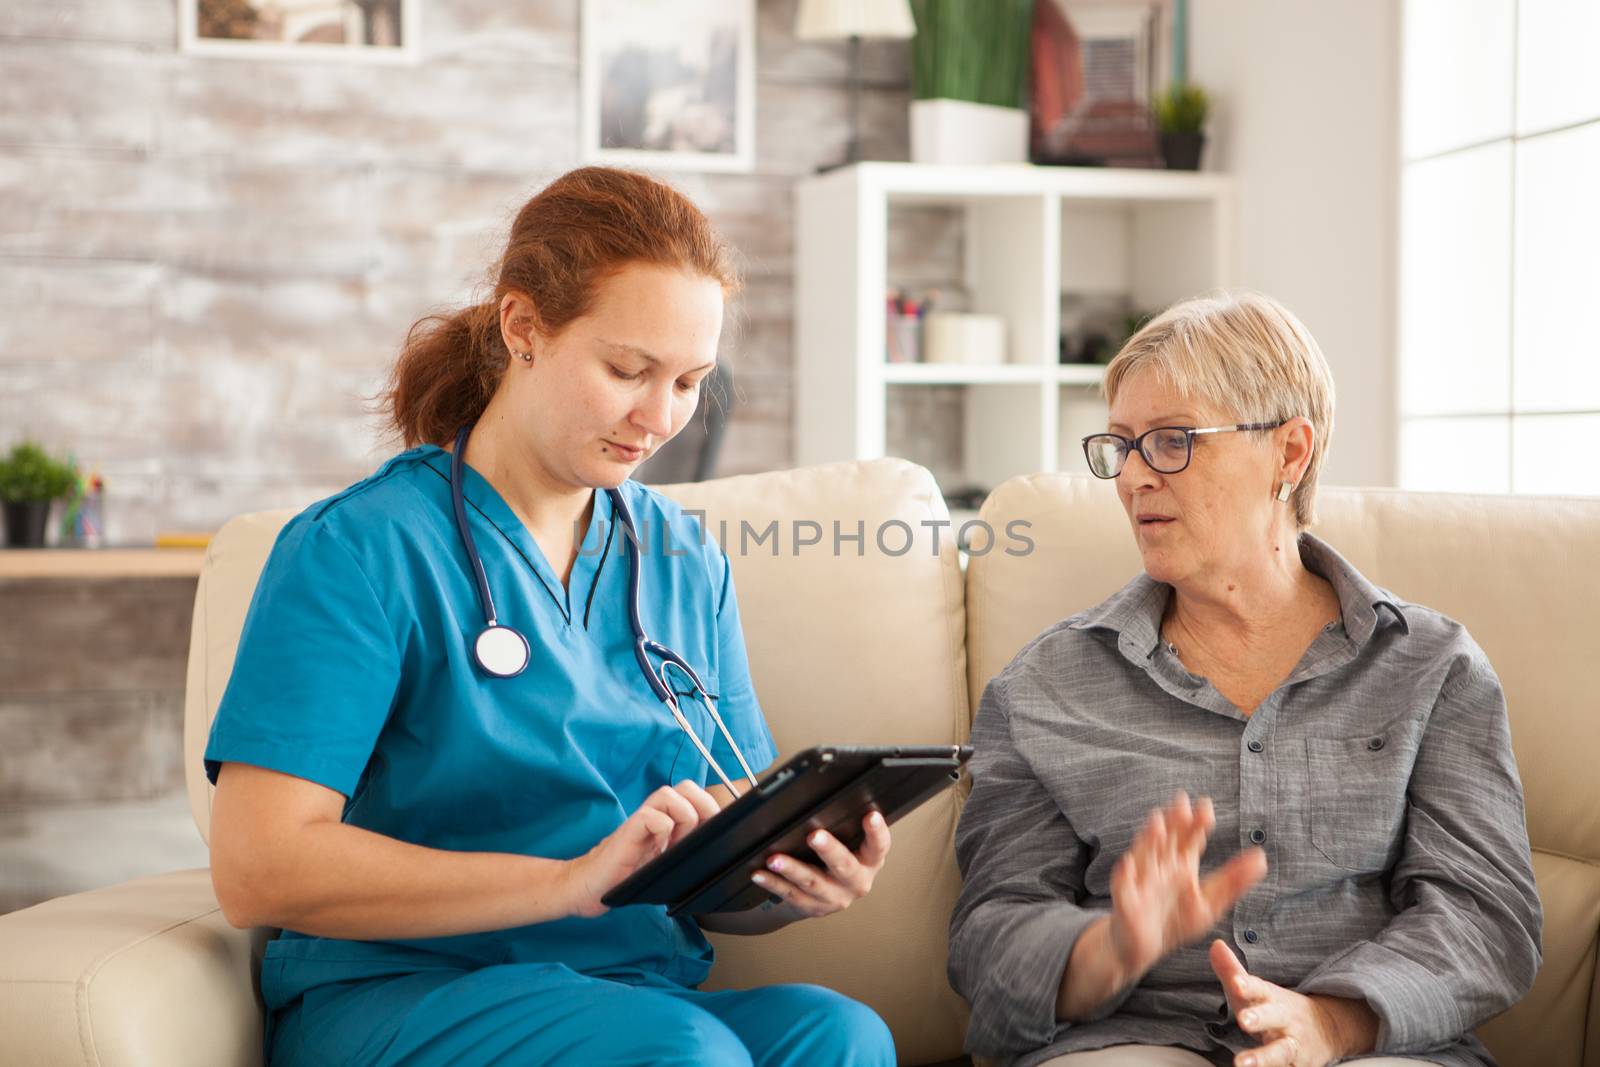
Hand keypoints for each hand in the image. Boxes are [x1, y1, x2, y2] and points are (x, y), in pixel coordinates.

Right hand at [567, 781, 721, 917]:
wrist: (587, 887)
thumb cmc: (625, 878)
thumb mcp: (662, 866)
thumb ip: (681, 853)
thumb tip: (715, 855)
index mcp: (666, 821)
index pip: (694, 796)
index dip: (711, 807)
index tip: (720, 830)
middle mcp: (654, 815)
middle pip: (685, 787)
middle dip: (703, 805)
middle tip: (705, 833)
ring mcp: (640, 822)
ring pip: (669, 795)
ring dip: (684, 816)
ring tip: (680, 843)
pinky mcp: (627, 832)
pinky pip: (651, 817)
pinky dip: (662, 830)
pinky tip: (660, 850)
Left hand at [748, 811, 891, 918]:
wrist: (824, 897)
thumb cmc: (837, 860)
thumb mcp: (850, 844)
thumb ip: (846, 826)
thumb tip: (826, 793)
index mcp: (870, 862)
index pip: (879, 846)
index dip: (877, 832)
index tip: (871, 815)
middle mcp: (856, 882)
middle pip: (844, 866)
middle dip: (829, 850)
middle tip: (814, 835)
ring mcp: (835, 897)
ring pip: (812, 882)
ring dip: (792, 869)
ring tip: (775, 859)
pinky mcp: (812, 907)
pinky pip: (790, 894)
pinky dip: (773, 883)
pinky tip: (760, 874)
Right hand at [1107, 793, 1266, 981]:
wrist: (1142, 949)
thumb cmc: (1176, 922)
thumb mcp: (1210, 902)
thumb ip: (1234, 880)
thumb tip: (1261, 857)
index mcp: (1181, 865)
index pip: (1190, 838)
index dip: (1198, 822)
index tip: (1206, 808)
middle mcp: (1161, 867)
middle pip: (1167, 838)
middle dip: (1173, 821)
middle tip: (1182, 804)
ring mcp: (1141, 880)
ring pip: (1144, 854)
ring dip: (1149, 839)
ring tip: (1157, 825)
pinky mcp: (1126, 900)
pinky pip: (1122, 886)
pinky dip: (1124, 874)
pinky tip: (1128, 864)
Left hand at [1210, 939, 1378, 1066]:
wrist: (1327, 1030)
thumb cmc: (1278, 1008)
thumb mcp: (1258, 990)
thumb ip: (1233, 971)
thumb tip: (1215, 946)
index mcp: (1272, 998)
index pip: (1260, 988)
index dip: (1248, 986)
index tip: (1236, 983)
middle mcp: (1285, 1020)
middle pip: (1273, 1018)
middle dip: (1259, 1019)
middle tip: (1243, 1020)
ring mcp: (1293, 1045)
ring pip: (1280, 1052)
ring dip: (1262, 1059)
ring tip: (1241, 1063)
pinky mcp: (1298, 1066)